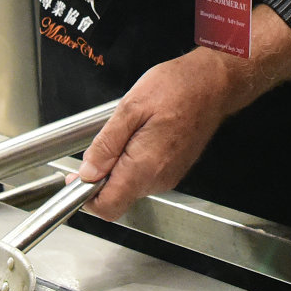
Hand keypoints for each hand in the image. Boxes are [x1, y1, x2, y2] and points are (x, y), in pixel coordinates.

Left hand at [72, 47, 246, 217]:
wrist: (214, 84)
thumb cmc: (178, 88)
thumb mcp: (131, 107)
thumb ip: (106, 144)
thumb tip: (88, 171)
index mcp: (144, 166)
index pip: (107, 206)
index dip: (85, 196)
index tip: (76, 178)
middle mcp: (158, 179)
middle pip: (116, 197)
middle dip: (101, 176)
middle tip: (103, 143)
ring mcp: (168, 177)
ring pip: (129, 186)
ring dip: (118, 166)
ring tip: (128, 132)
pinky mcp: (173, 171)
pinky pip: (144, 176)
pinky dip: (133, 162)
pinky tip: (141, 135)